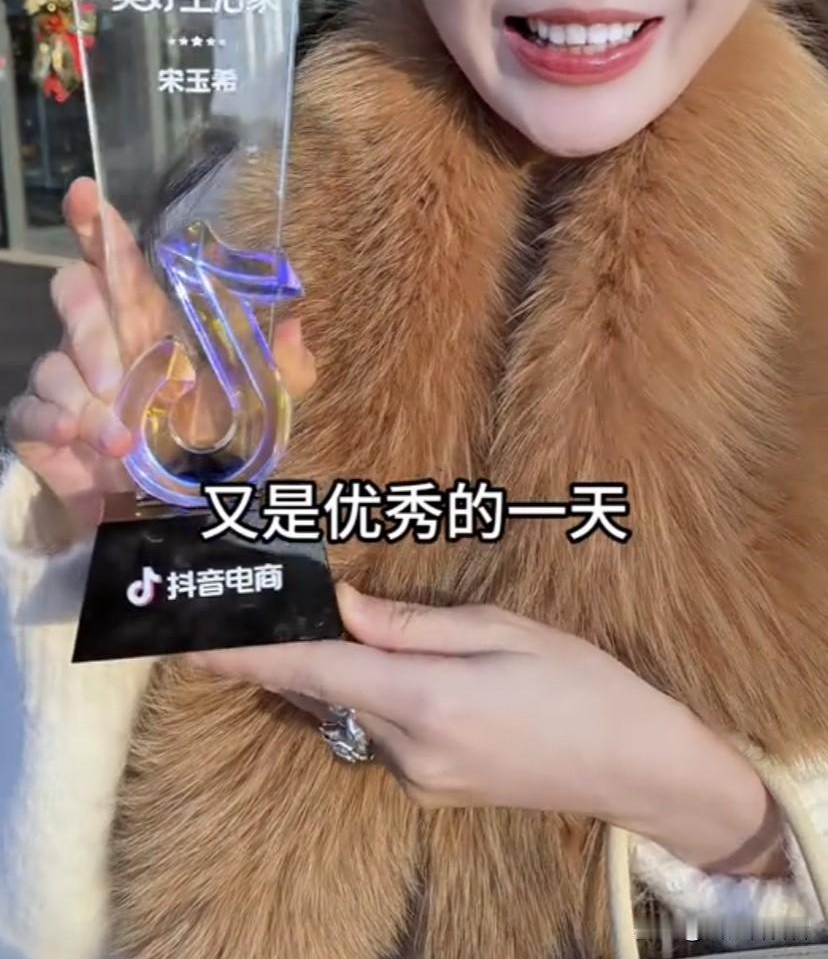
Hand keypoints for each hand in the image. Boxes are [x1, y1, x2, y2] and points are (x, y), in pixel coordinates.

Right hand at [6, 177, 315, 538]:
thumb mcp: (260, 410)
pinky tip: (73, 434)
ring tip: (120, 438)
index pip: (116, 256)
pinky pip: (27, 409)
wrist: (169, 514)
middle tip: (117, 375)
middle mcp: (100, 337)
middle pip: (74, 291)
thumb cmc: (207, 446)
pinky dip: (48, 419)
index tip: (85, 194)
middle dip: (91, 325)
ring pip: (54, 361)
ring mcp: (66, 379)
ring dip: (86, 398)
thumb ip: (286, 370)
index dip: (96, 222)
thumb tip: (297, 328)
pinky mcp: (39, 423)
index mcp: (148, 318)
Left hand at [195, 584, 669, 818]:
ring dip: (326, 672)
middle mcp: (408, 751)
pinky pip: (375, 732)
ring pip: (346, 713)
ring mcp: (417, 779)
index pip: (311, 672)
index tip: (190, 641)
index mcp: (425, 701)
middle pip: (321, 694)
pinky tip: (383, 664)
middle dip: (281, 654)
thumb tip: (341, 608)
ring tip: (313, 622)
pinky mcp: (431, 790)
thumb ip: (412, 625)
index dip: (245, 655)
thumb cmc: (581, 682)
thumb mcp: (502, 630)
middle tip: (243, 608)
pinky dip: (363, 695)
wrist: (635, 766)